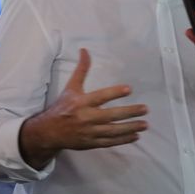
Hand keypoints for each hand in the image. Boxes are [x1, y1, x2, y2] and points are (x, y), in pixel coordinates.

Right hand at [19, 49, 148, 167]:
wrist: (50, 132)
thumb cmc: (63, 107)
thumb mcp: (71, 87)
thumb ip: (81, 70)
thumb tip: (85, 50)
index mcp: (81, 102)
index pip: (100, 97)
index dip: (114, 93)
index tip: (129, 89)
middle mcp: (86, 117)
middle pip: (111, 115)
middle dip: (129, 112)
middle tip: (145, 109)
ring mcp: (90, 132)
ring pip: (113, 131)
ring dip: (130, 127)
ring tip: (145, 124)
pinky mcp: (92, 143)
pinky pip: (110, 142)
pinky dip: (123, 140)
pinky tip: (135, 135)